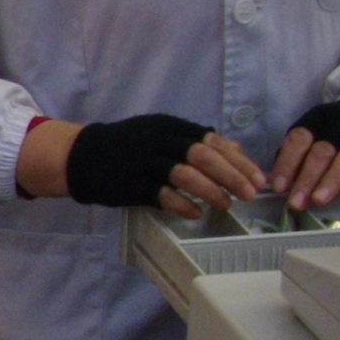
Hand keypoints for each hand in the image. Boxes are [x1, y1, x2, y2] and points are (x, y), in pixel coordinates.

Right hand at [57, 113, 264, 217]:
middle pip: (202, 157)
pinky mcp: (131, 183)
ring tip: (227, 205)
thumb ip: (197, 140)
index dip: (238, 160)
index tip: (258, 178)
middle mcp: (159, 141)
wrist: (82, 155)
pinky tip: (196, 213)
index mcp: (170, 126)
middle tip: (249, 194)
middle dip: (230, 176)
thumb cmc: (128, 145)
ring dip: (210, 191)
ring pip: (185, 175)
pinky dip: (182, 205)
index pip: (212, 141)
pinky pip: (161, 195)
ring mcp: (144, 162)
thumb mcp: (161, 133)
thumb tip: (236, 150)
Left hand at [267, 96, 339, 210]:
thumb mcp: (311, 136)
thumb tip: (274, 182)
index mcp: (316, 122)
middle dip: (307, 179)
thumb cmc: (331, 131)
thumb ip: (295, 156)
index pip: (299, 141)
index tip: (278, 187)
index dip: (287, 164)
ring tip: (319, 200)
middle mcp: (339, 127)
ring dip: (332, 180)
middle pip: (322, 152)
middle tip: (296, 202)